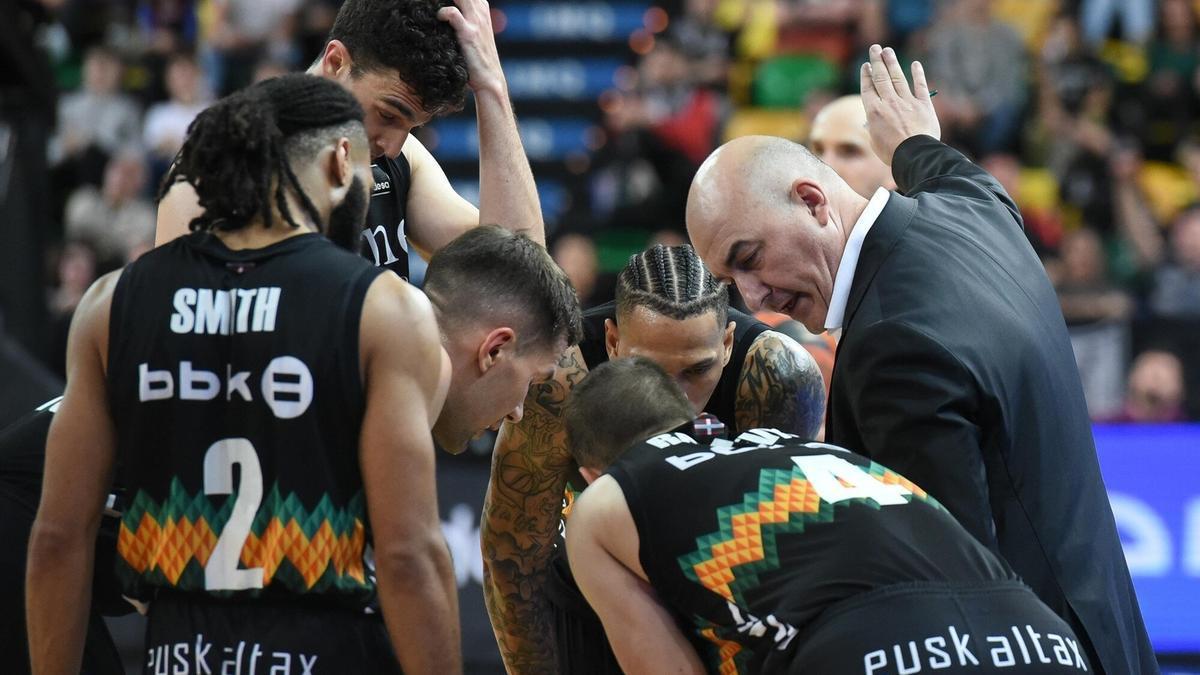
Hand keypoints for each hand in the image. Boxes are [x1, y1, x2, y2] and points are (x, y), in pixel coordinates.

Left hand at [438, 0, 505, 94]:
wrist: (490, 79)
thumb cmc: (479, 58)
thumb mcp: (475, 33)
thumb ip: (464, 19)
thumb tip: (444, 17)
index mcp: (482, 9)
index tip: (440, 5)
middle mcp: (480, 11)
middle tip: (432, 5)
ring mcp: (476, 21)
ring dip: (442, 0)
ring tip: (434, 8)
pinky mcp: (468, 34)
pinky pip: (452, 13)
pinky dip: (442, 13)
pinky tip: (439, 19)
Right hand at [859, 44, 939, 165]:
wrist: (914, 155)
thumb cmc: (892, 152)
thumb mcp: (875, 142)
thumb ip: (873, 129)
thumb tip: (869, 123)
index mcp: (874, 111)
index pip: (868, 88)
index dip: (866, 75)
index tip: (867, 65)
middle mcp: (889, 102)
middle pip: (881, 77)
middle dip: (877, 61)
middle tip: (875, 48)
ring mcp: (907, 101)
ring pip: (898, 77)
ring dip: (892, 62)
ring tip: (888, 50)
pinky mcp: (923, 104)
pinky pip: (920, 86)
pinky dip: (918, 74)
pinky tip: (915, 64)